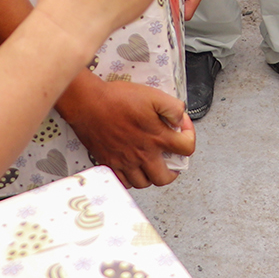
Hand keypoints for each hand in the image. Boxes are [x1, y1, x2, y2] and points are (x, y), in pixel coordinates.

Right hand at [64, 78, 193, 188]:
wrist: (88, 103)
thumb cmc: (116, 98)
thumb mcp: (152, 95)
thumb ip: (172, 107)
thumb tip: (181, 118)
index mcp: (156, 137)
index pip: (186, 149)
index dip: (190, 137)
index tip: (182, 130)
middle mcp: (142, 154)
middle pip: (165, 178)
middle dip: (172, 171)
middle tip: (169, 161)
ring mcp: (125, 162)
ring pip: (144, 183)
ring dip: (150, 175)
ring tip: (150, 163)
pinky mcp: (109, 163)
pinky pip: (123, 182)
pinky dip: (130, 178)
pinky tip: (131, 166)